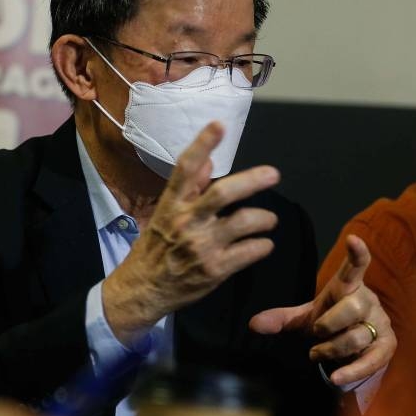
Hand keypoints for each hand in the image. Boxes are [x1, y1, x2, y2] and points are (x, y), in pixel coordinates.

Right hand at [102, 122, 280, 345]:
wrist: (143, 290)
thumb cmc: (155, 248)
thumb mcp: (164, 214)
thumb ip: (189, 188)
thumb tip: (207, 161)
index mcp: (171, 204)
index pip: (185, 168)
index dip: (203, 144)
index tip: (219, 124)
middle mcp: (186, 222)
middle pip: (222, 193)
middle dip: (252, 180)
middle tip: (273, 174)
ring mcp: (201, 246)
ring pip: (244, 222)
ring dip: (264, 218)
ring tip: (269, 220)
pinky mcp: (215, 270)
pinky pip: (249, 251)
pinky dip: (262, 246)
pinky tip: (263, 245)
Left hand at [248, 235, 395, 385]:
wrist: (353, 350)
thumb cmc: (330, 325)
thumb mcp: (304, 319)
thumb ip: (281, 319)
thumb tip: (252, 324)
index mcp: (347, 287)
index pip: (354, 267)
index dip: (356, 254)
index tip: (353, 239)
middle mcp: (367, 301)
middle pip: (352, 306)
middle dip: (328, 324)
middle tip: (316, 333)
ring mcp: (380, 323)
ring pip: (356, 336)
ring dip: (331, 349)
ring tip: (318, 353)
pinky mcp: (387, 346)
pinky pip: (371, 360)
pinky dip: (351, 371)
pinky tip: (336, 379)